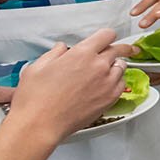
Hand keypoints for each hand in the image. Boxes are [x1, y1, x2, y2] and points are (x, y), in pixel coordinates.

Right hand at [8, 28, 131, 140]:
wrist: (40, 124)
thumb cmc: (36, 98)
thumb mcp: (38, 67)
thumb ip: (54, 53)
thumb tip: (62, 48)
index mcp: (82, 53)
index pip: (106, 35)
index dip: (105, 36)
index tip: (106, 39)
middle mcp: (98, 65)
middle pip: (119, 49)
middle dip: (119, 48)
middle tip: (123, 50)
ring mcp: (107, 82)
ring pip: (121, 67)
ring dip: (115, 66)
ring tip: (106, 71)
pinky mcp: (110, 98)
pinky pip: (122, 84)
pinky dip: (117, 82)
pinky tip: (107, 85)